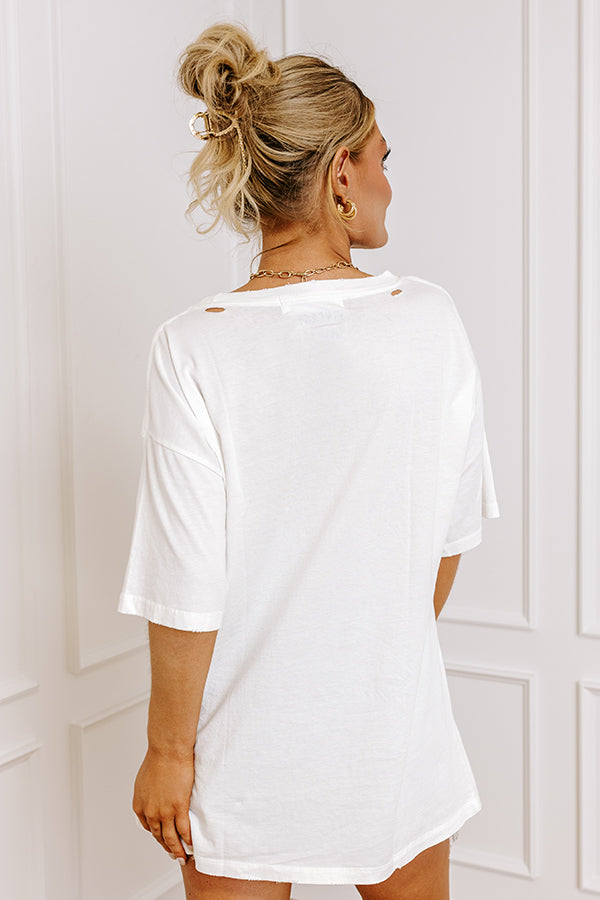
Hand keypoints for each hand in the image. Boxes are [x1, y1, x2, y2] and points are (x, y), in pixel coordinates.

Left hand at [132, 747, 194, 864]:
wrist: (168, 751)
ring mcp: (164, 812)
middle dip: (167, 847)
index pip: (147, 828)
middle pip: (159, 835)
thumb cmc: (158, 759)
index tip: (164, 839)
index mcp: (139, 806)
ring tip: (183, 857)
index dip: (157, 835)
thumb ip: (148, 794)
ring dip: (177, 850)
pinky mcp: (179, 808)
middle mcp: (150, 813)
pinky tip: (192, 845)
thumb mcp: (144, 781)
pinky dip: (188, 840)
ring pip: (171, 838)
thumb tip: (153, 799)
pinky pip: (184, 830)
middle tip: (173, 855)